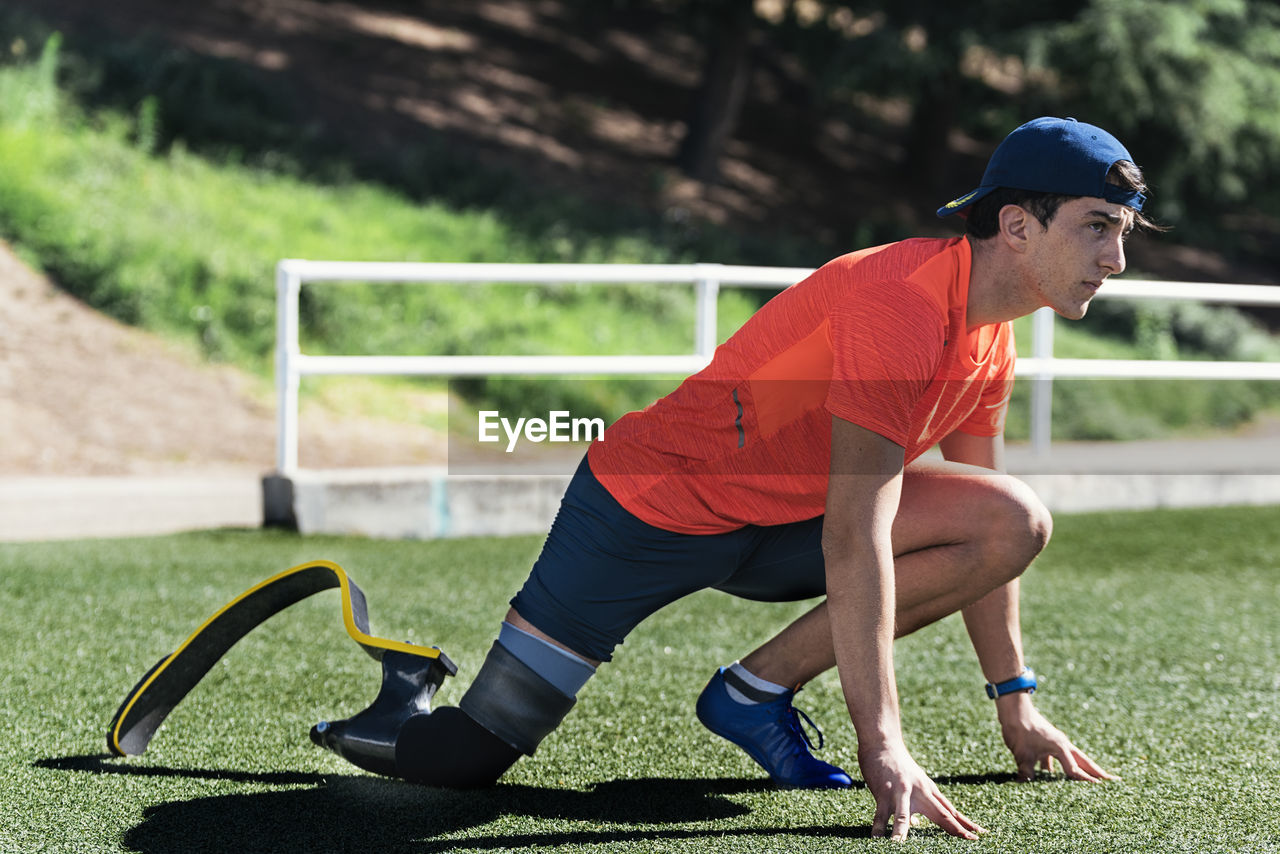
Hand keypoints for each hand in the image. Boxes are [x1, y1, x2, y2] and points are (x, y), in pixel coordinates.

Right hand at [859, 742, 985, 840]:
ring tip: (901, 846)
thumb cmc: (899, 764)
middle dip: (954, 828)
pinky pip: (880, 814)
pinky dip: (878, 828)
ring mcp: (900, 793)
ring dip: (903, 832)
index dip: (964, 823)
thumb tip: (916, 824)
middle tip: (969, 840)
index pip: (950, 810)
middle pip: (939, 813)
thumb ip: (919, 803)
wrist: (882, 743)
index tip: (979, 834)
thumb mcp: (916, 782)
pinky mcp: (883, 793)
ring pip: (903, 816)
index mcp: (929, 790)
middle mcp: (919, 792)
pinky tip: (876, 839)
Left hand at [997, 694, 1118, 782]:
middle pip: (1083, 761)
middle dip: (1096, 771)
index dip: (1085, 781)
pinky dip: (1059, 765)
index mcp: (1061, 748)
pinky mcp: (1046, 741)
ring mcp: (1055, 741)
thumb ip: (1026, 772)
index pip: (1075, 770)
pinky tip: (1051, 774)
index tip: (1099, 790)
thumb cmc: (1020, 730)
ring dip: (1080, 768)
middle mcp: (1062, 744)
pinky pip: (1057, 756)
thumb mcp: (1022, 754)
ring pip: (1072, 758)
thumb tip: (1024, 784)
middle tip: (1113, 780)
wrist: (1013, 709)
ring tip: (1091, 779)